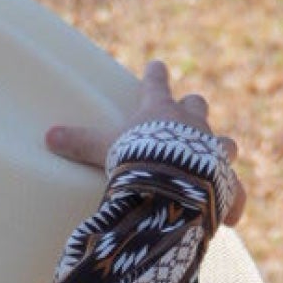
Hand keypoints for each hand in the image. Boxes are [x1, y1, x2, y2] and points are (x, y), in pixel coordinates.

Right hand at [47, 60, 247, 223]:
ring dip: (221, 149)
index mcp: (161, 110)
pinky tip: (231, 217)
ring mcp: (214, 149)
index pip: (156, 82)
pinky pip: (234, 190)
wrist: (173, 181)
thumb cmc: (138, 156)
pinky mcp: (227, 179)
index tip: (156, 65)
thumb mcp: (104, 147)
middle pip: (197, 104)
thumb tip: (48, 136)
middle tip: (190, 112)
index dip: (155, 75)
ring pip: (225, 142)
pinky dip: (233, 202)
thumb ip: (79, 142)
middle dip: (193, 108)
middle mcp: (193, 124)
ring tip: (218, 160)